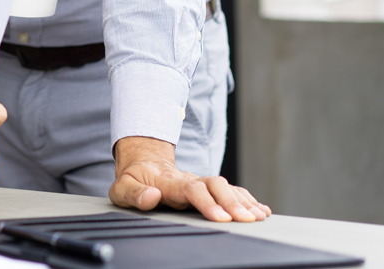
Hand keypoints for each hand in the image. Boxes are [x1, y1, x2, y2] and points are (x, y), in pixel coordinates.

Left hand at [110, 136, 270, 221]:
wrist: (143, 164)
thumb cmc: (133, 179)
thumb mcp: (122, 187)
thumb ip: (134, 194)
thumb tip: (152, 196)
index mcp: (169, 182)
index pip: (191, 189)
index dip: (207, 202)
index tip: (221, 217)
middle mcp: (189, 180)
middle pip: (215, 186)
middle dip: (232, 202)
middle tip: (246, 220)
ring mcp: (201, 183)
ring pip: (227, 187)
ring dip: (244, 202)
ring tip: (259, 217)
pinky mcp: (209, 188)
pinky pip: (232, 191)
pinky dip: (248, 200)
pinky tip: (262, 211)